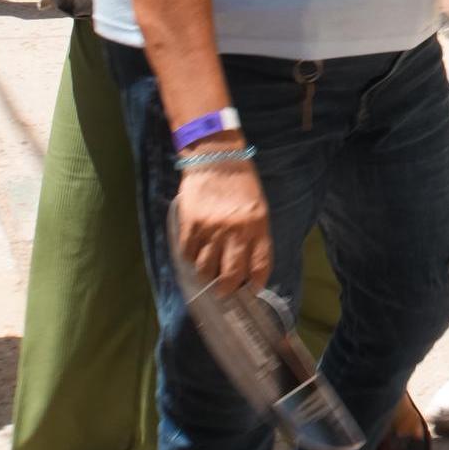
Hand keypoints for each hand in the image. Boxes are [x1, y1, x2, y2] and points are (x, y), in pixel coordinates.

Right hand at [173, 159, 270, 295]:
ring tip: (209, 272)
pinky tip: (196, 253)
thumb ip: (255, 237)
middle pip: (230, 276)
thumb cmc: (241, 185)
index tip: (251, 289)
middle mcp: (234, 231)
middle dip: (227, 289)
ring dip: (207, 275)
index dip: (255, 283)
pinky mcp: (189, 225)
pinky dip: (192, 258)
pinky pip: (188, 255)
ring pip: (205, 270)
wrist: (216, 159)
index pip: (260, 266)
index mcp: (256, 226)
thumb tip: (248, 268)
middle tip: (224, 290)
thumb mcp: (258, 209)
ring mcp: (210, 230)